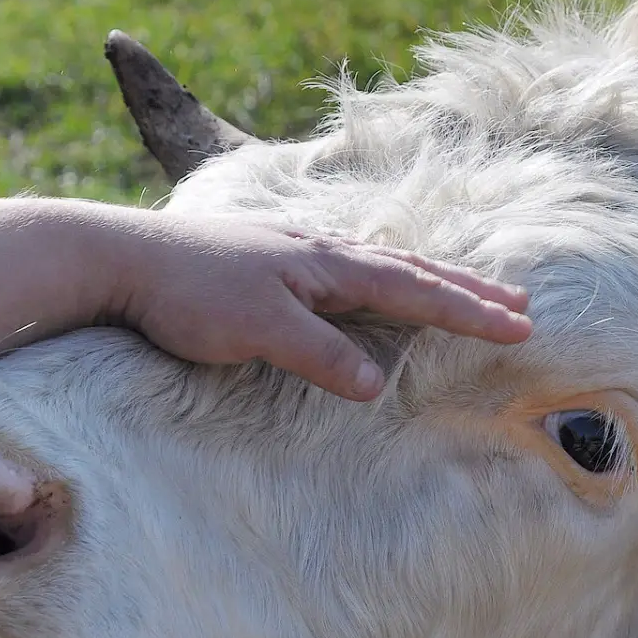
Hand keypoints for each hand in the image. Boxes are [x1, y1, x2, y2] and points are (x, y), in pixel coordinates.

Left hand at [120, 219, 531, 399]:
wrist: (117, 257)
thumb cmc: (186, 293)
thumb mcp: (257, 331)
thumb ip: (319, 355)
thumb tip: (377, 386)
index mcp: (327, 265)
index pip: (414, 290)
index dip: (469, 311)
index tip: (518, 327)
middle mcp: (322, 251)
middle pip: (413, 268)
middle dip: (469, 289)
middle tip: (520, 303)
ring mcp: (298, 252)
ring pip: (385, 264)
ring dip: (433, 279)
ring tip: (468, 290)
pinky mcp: (275, 260)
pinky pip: (352, 267)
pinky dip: (389, 276)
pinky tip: (381, 282)